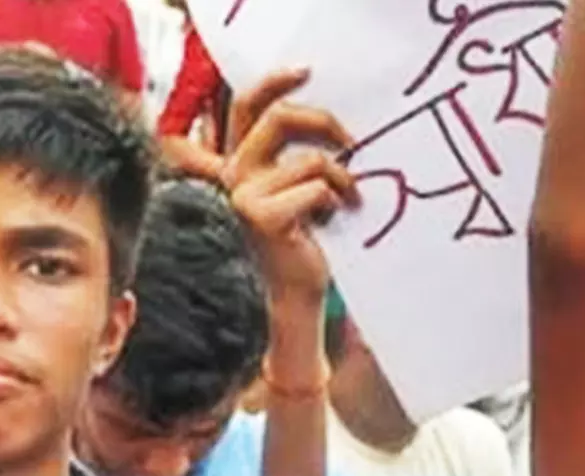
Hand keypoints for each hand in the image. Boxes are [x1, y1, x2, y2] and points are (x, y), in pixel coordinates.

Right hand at [212, 69, 358, 300]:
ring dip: (341, 178)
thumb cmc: (300, 243)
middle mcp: (232, 176)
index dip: (273, 82)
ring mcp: (243, 196)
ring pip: (309, 160)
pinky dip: (337, 201)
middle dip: (324, 123)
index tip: (306, 72)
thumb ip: (294, 153)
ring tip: (346, 199)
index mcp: (237, 164)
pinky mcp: (262, 217)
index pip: (245, 106)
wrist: (293, 295)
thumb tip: (331, 119)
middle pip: (280, 118)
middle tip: (351, 140)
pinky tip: (332, 221)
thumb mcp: (295, 189)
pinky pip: (318, 188)